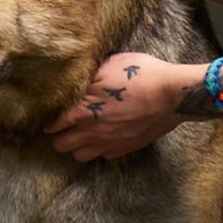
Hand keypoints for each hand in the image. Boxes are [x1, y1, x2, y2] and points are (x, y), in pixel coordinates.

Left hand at [45, 53, 201, 161]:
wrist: (172, 95)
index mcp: (83, 111)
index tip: (51, 116)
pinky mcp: (126, 148)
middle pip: (60, 145)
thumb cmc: (141, 75)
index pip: (53, 124)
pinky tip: (104, 137)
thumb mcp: (108, 66)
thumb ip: (87, 78)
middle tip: (64, 125)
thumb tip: (73, 81)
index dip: (49, 119)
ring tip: (81, 133)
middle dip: (58, 135)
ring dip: (76, 146)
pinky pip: (103, 156)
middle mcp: (93, 131)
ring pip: (79, 156)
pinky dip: (99, 149)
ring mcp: (110, 143)